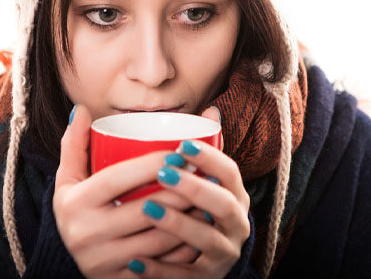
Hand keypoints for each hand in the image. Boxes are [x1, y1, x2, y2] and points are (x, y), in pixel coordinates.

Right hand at [53, 105, 197, 277]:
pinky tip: (200, 234)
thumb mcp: (67, 180)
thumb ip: (74, 145)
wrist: (63, 262)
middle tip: (206, 174)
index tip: (180, 152)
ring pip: (157, 240)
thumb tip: (81, 109)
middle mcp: (86, 234)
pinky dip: (182, 251)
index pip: (118, 178)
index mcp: (75, 203)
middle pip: (144, 209)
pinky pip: (158, 266)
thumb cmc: (75, 211)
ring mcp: (102, 261)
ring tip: (210, 200)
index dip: (152, 164)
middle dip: (181, 190)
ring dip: (188, 220)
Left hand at [119, 107, 250, 278]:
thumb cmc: (198, 211)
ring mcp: (223, 254)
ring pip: (207, 239)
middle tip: (163, 172)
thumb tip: (211, 109)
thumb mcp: (205, 183)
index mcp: (234, 196)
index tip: (183, 145)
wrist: (202, 263)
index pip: (230, 173)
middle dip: (195, 187)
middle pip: (223, 204)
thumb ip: (204, 151)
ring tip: (148, 208)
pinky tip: (134, 260)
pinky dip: (160, 269)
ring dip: (179, 224)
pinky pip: (185, 277)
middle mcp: (236, 224)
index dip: (210, 158)